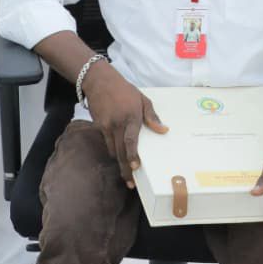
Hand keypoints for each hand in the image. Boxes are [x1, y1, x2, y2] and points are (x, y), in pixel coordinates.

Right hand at [83, 61, 167, 186]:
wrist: (99, 81)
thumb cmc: (124, 90)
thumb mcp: (142, 99)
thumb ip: (152, 116)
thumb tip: (163, 130)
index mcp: (131, 116)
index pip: (130, 140)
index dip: (132, 156)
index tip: (135, 168)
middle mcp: (117, 123)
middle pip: (120, 151)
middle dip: (125, 168)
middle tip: (130, 183)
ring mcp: (106, 126)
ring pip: (112, 150)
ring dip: (119, 162)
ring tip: (126, 174)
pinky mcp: (99, 126)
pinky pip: (107, 143)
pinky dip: (113, 151)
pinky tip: (118, 156)